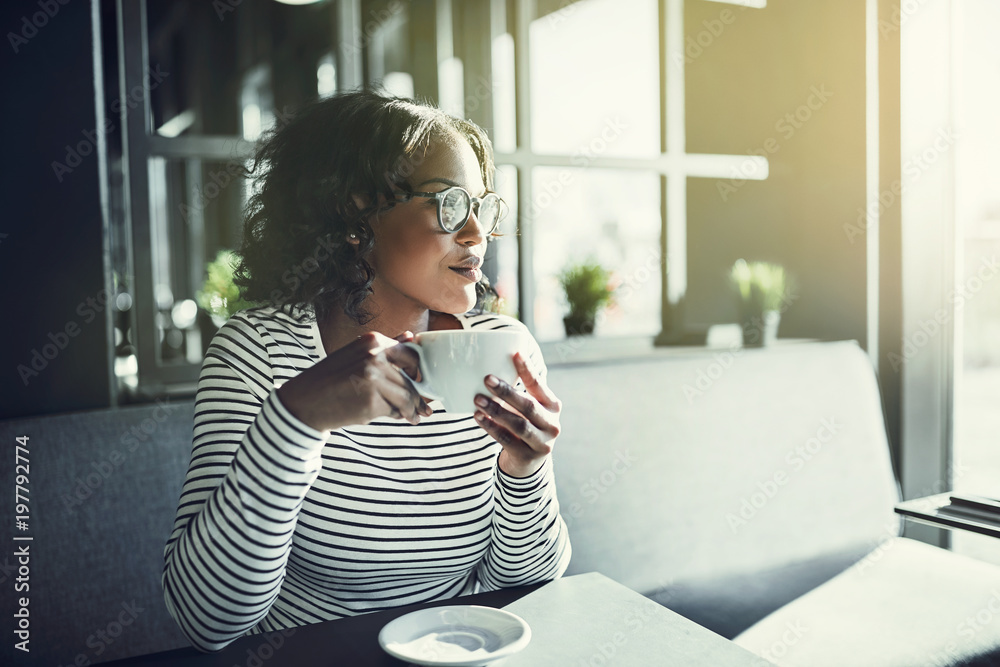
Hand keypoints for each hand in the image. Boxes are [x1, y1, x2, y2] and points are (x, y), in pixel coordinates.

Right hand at [277, 331, 433, 431]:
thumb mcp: (356, 355)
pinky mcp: (372, 401)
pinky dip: (394, 415)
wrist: (305, 402)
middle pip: (411, 378)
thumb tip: (411, 337)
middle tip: (422, 408)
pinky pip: (394, 411)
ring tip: (412, 417)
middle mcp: (375, 356)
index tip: (420, 380)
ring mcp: (374, 378)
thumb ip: (386, 347)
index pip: (411, 354)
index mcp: (373, 341)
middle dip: (418, 395)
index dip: (418, 370)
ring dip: (411, 410)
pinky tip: (389, 416)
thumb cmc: (330, 379)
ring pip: (407, 396)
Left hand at [473, 352, 561, 477]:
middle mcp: (552, 424)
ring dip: (496, 411)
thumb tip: (494, 361)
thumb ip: (520, 390)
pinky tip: (479, 418)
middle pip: (528, 406)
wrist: (528, 462)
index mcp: (553, 406)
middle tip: (487, 379)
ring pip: (518, 424)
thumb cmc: (525, 424)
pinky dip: (491, 428)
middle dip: (507, 392)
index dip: (528, 370)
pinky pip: (507, 440)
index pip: (539, 385)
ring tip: (478, 399)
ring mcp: (542, 443)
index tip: (515, 354)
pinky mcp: (528, 457)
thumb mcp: (529, 408)